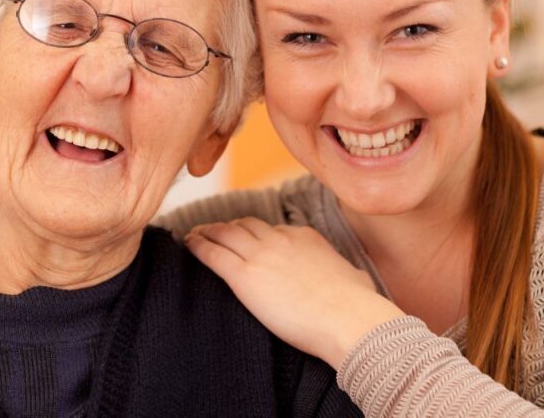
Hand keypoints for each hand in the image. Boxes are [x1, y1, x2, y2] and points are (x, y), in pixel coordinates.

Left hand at [185, 218, 403, 368]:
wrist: (346, 317)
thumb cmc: (356, 305)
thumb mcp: (354, 278)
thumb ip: (346, 274)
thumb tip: (354, 279)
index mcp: (304, 237)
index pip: (273, 229)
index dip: (256, 233)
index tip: (247, 237)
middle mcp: (279, 239)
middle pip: (245, 225)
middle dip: (228, 227)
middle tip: (214, 231)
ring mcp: (260, 255)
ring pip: (225, 233)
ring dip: (208, 231)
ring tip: (195, 234)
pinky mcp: (243, 276)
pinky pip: (213, 254)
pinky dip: (198, 246)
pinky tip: (188, 244)